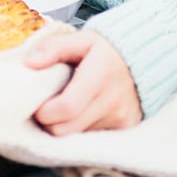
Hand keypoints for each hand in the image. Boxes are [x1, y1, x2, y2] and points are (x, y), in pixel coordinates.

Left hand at [26, 29, 142, 134]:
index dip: (45, 111)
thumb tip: (30, 62)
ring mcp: (120, 117)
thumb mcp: (83, 39)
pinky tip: (83, 112)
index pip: (66, 108)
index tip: (38, 104)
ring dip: (67, 125)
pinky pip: (92, 137)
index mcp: (99, 74)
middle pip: (66, 129)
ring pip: (78, 136)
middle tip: (48, 106)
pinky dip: (82, 128)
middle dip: (50, 122)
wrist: (146, 57)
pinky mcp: (124, 128)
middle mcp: (112, 100)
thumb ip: (55, 48)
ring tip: (67, 105)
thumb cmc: (109, 48)